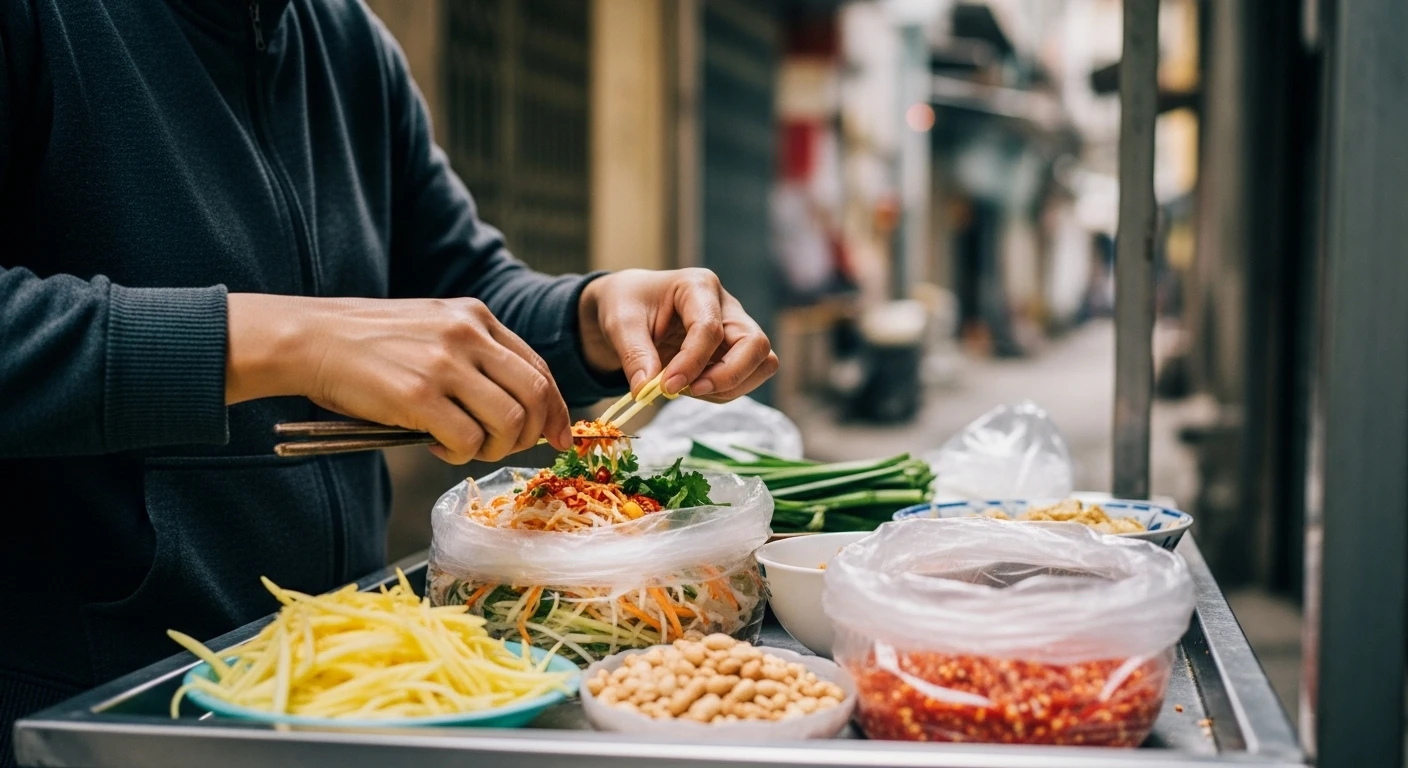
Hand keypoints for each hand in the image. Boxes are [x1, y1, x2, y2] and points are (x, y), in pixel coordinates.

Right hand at [227, 294, 572, 463]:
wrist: (309, 339)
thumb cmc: (367, 344)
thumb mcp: (431, 329)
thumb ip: (474, 357)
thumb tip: (516, 410)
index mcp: (475, 316)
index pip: (539, 368)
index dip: (556, 409)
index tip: (558, 436)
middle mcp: (468, 335)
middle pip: (537, 395)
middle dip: (534, 434)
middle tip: (509, 449)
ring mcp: (445, 364)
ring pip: (510, 422)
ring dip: (495, 447)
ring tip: (465, 446)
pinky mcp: (419, 395)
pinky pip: (468, 439)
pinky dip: (460, 453)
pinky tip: (438, 445)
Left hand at [577, 269, 777, 400]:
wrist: (632, 305)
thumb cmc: (628, 304)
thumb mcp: (621, 323)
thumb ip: (634, 354)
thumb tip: (646, 390)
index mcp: (698, 286)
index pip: (710, 328)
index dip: (691, 362)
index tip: (666, 386)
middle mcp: (727, 306)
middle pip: (756, 345)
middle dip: (728, 376)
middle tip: (690, 390)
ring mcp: (736, 329)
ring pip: (762, 364)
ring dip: (728, 387)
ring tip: (686, 389)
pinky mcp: (735, 351)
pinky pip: (746, 378)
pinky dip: (722, 392)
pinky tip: (691, 387)